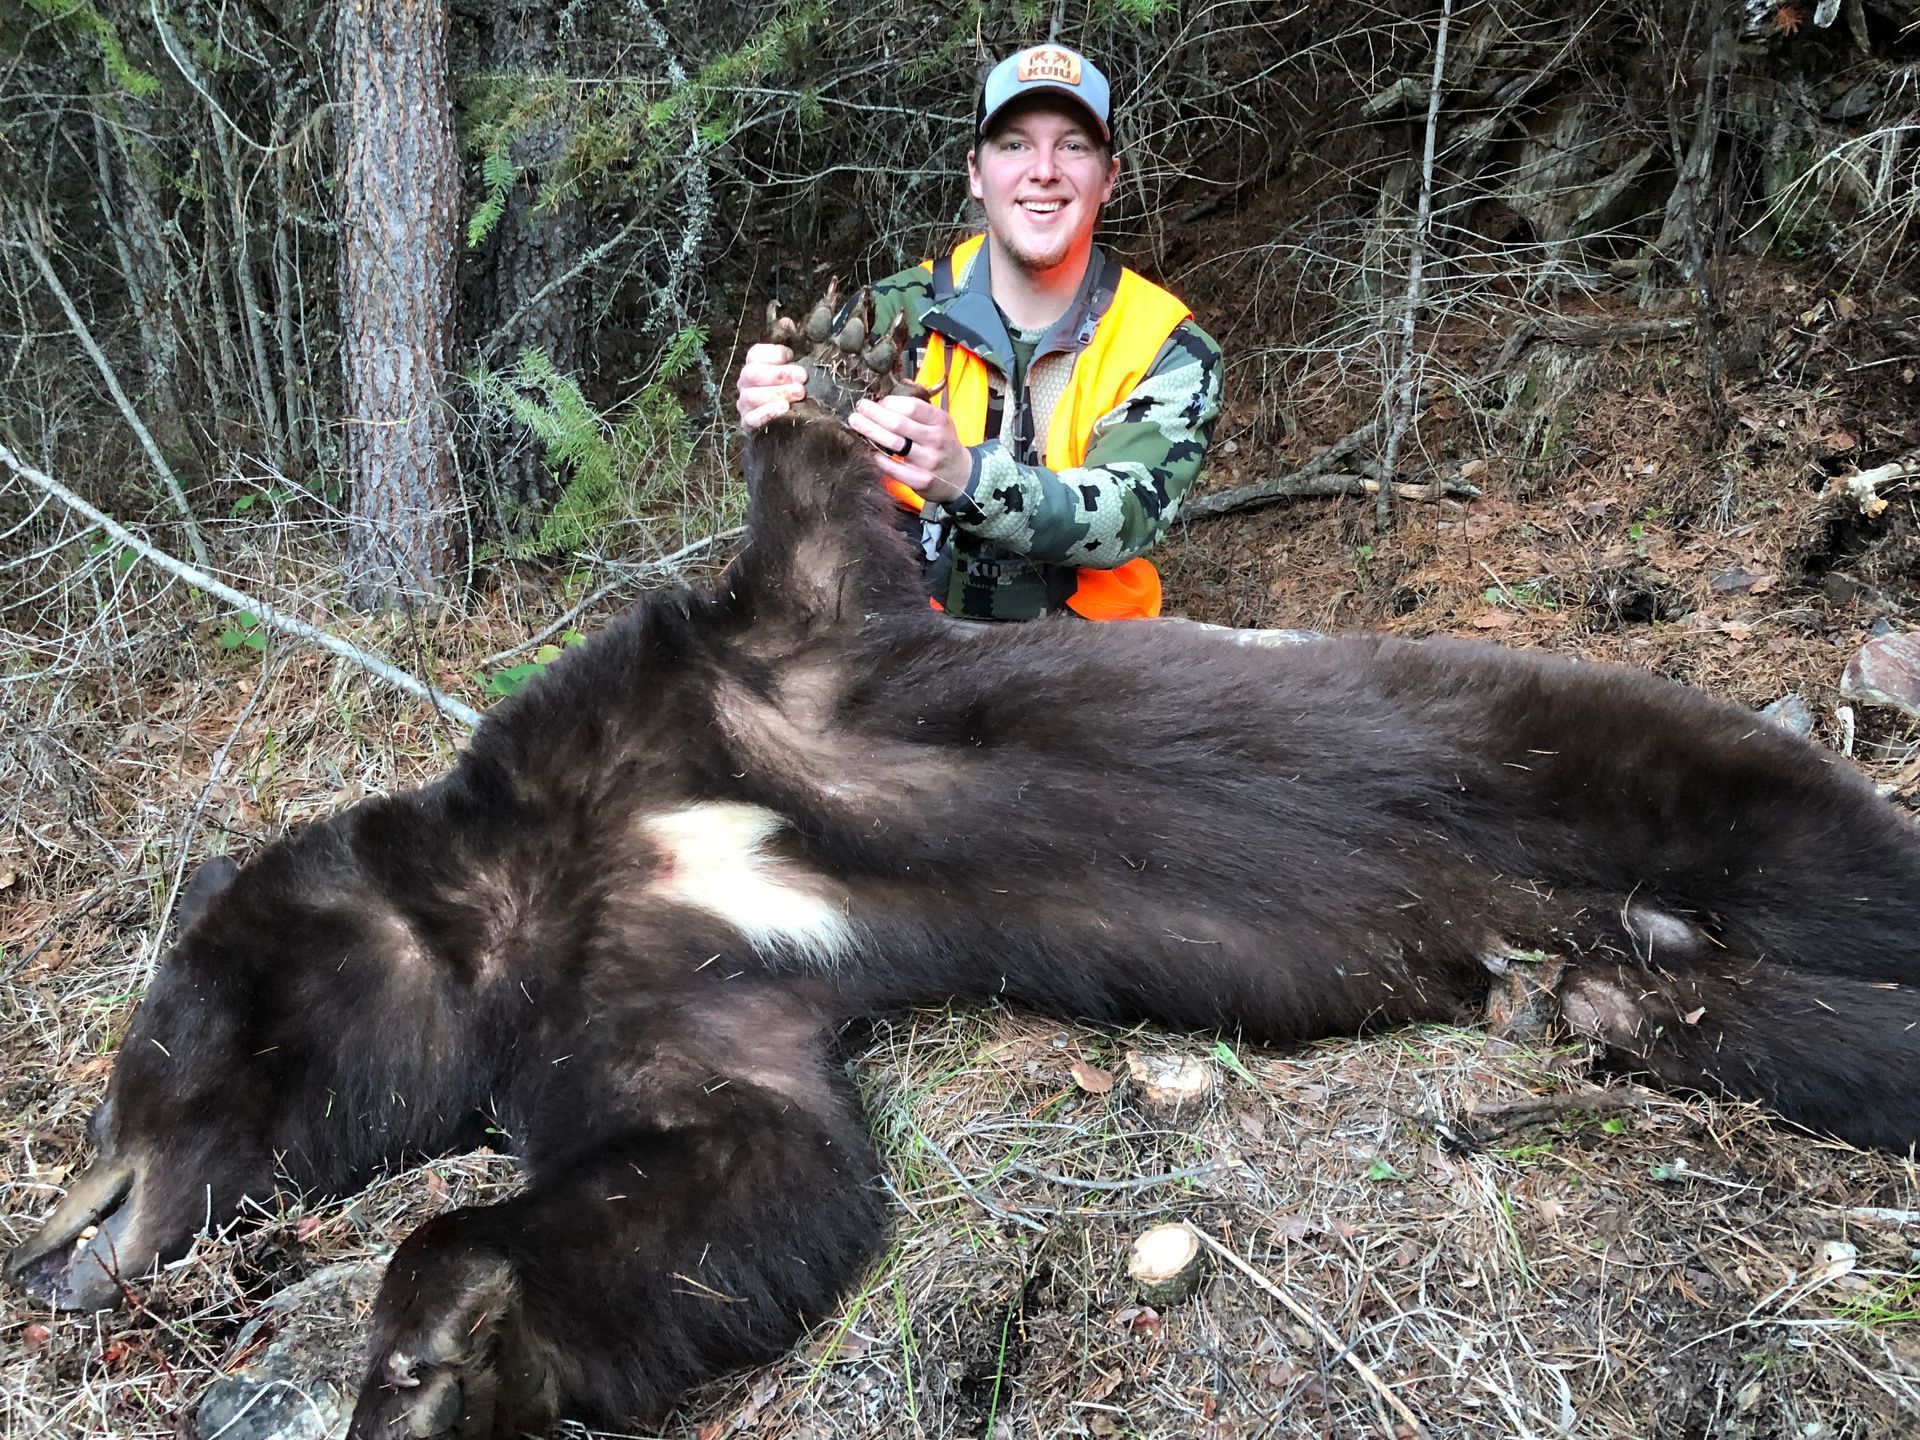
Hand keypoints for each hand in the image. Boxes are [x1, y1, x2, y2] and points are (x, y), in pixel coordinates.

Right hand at [735, 342, 807, 429]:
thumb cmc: (794, 388)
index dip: (773, 353)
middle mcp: (746, 384)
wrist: (794, 423)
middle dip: (779, 374)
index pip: (755, 354)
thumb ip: (791, 341)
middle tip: (802, 378)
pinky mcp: (748, 425)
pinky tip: (784, 410)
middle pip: (752, 373)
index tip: (792, 355)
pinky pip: (751, 420)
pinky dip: (767, 414)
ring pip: (751, 396)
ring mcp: (745, 405)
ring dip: (777, 394)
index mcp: (755, 365)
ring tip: (799, 394)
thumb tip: (787, 322)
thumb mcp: (797, 363)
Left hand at [848, 395, 971, 505]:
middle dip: (874, 414)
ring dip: (870, 431)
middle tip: (859, 408)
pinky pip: (893, 468)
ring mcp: (928, 461)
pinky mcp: (920, 480)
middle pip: (898, 424)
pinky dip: (878, 458)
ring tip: (856, 423)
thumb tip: (896, 388)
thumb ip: (920, 407)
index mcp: (940, 421)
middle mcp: (935, 439)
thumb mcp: (940, 422)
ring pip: (893, 444)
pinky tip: (869, 450)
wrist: (961, 477)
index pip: (912, 406)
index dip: (890, 402)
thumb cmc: (943, 444)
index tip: (878, 402)